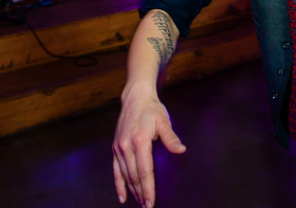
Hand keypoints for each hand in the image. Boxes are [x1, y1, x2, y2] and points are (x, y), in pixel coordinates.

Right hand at [112, 90, 185, 206]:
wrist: (135, 98)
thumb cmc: (152, 109)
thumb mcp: (164, 121)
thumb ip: (171, 138)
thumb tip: (181, 150)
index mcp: (139, 141)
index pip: (144, 171)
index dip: (148, 188)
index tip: (151, 201)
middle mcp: (126, 146)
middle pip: (134, 176)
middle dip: (141, 193)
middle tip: (148, 206)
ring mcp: (119, 148)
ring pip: (124, 175)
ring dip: (132, 190)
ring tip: (139, 203)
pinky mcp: (115, 148)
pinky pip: (116, 170)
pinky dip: (118, 184)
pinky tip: (122, 196)